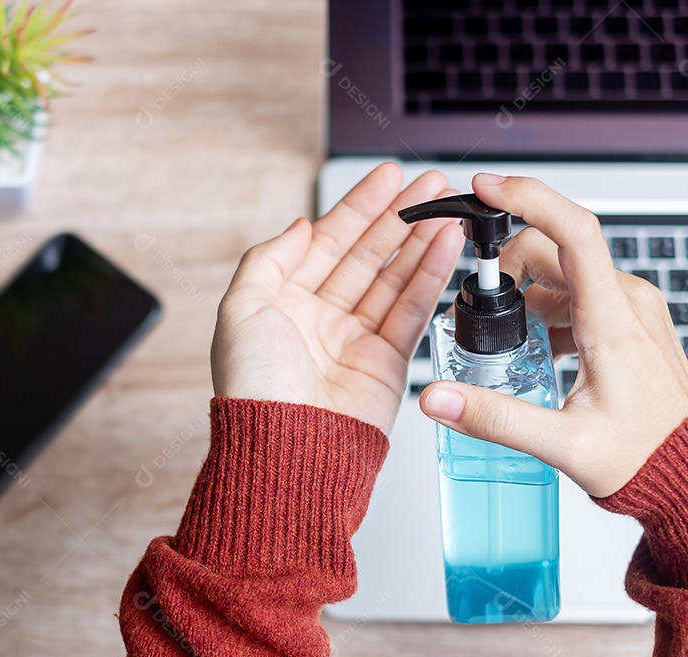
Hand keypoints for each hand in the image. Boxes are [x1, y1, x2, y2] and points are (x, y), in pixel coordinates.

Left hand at [211, 163, 464, 434]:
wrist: (285, 447)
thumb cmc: (254, 388)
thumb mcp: (240, 308)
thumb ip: (268, 258)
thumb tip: (299, 226)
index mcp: (282, 302)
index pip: (327, 242)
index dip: (358, 207)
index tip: (386, 178)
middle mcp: (319, 318)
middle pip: (366, 255)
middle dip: (399, 217)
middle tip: (430, 186)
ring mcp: (354, 340)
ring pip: (394, 278)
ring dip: (421, 241)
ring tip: (447, 209)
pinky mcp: (386, 363)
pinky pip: (411, 311)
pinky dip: (430, 277)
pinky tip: (445, 247)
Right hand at [419, 174, 687, 497]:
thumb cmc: (645, 458)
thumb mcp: (561, 445)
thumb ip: (493, 417)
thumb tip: (438, 397)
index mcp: (613, 319)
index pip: (574, 231)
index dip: (528, 199)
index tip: (487, 189)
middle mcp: (626, 300)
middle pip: (553, 248)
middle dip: (506, 270)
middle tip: (478, 314)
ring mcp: (630, 307)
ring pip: (563, 271)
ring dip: (525, 293)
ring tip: (506, 341)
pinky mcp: (628, 318)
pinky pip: (578, 292)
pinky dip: (546, 307)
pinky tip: (536, 348)